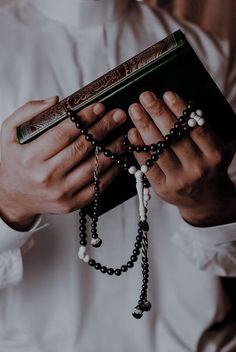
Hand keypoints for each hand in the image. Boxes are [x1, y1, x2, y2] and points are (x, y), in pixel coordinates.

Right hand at [0, 97, 126, 229]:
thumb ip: (28, 112)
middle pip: (82, 148)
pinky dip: (111, 172)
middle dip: (104, 128)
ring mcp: (61, 192)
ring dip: (112, 149)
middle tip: (119, 115)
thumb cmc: (12, 162)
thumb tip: (56, 101)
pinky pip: (97, 187)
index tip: (100, 106)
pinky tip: (119, 158)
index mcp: (31, 157)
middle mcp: (47, 176)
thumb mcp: (7, 133)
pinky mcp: (71, 204)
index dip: (85, 118)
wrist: (10, 198)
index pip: (64, 133)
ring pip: (94, 167)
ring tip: (124, 135)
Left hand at [128, 91, 235, 226]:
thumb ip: (204, 131)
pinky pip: (148, 165)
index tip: (167, 94)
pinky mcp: (164, 188)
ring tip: (135, 109)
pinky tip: (132, 133)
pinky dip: (139, 148)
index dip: (180, 110)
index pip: (195, 127)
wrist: (206, 201)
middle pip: (173, 137)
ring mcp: (180, 180)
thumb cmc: (209, 167)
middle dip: (157, 113)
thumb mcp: (217, 149)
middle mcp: (198, 168)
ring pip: (159, 149)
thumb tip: (181, 105)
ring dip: (144, 126)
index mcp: (215, 154)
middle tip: (145, 96)